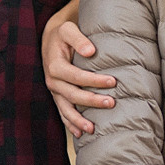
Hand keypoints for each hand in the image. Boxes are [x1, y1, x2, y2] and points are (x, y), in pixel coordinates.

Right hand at [43, 0, 112, 135]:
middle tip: (112, 103)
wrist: (51, 38)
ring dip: (78, 120)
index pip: (76, 76)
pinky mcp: (57, 95)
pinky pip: (62, 112)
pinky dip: (70, 124)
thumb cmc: (63, 34)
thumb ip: (78, 39)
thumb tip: (91, 51)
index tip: (113, 81)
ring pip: (65, 109)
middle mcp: (52, 80)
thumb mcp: (68, 29)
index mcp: (55, 65)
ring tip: (92, 129)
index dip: (94, 80)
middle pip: (72, 94)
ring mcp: (54, 90)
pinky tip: (80, 134)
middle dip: (91, 101)